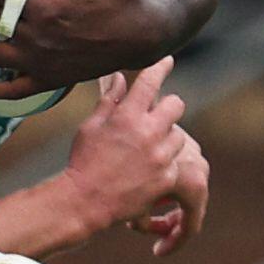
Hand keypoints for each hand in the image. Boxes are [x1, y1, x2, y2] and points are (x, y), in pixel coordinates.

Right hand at [56, 60, 206, 253]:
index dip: (161, 67)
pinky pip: (176, 162)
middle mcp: (148, 133)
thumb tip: (119, 77)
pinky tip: (148, 170)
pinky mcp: (167, 177)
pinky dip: (165, 163)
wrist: (86, 202)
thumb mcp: (91, 127)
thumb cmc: (84, 161)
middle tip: (157, 115)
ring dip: (168, 137)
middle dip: (168, 107)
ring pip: (179, 135)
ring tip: (149, 149)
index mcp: (127, 116)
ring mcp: (160, 156)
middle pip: (177, 105)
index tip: (167, 60)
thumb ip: (109, 101)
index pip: (150, 81)